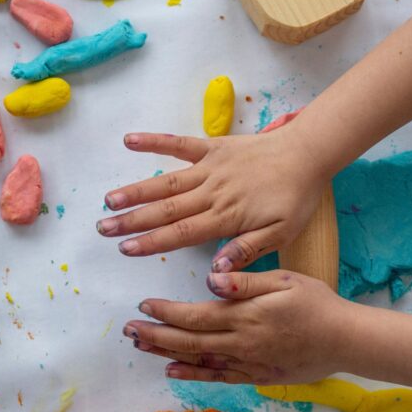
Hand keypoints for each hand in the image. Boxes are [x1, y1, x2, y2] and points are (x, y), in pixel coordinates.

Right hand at [98, 127, 326, 272]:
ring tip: (108, 199)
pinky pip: (179, 144)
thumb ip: (246, 250)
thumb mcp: (280, 234)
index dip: (151, 242)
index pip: (181, 233)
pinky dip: (155, 141)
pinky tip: (129, 141)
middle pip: (165, 209)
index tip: (125, 249)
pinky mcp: (213, 147)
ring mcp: (210, 168)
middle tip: (103, 229)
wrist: (308, 153)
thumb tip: (215, 270)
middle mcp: (212, 192)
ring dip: (135, 190)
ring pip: (165, 181)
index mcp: (226, 217)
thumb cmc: (295, 198)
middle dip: (132, 220)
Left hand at [123, 270, 357, 383]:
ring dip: (166, 354)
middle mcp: (240, 342)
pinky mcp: (256, 376)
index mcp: (244, 315)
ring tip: (140, 348)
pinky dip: (193, 375)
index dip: (166, 312)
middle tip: (128, 331)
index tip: (144, 305)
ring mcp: (247, 362)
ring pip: (197, 360)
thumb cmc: (317, 303)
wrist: (346, 341)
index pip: (194, 315)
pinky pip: (218, 377)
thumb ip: (246, 281)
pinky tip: (173, 372)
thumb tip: (212, 278)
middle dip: (154, 335)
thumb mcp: (285, 281)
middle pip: (188, 340)